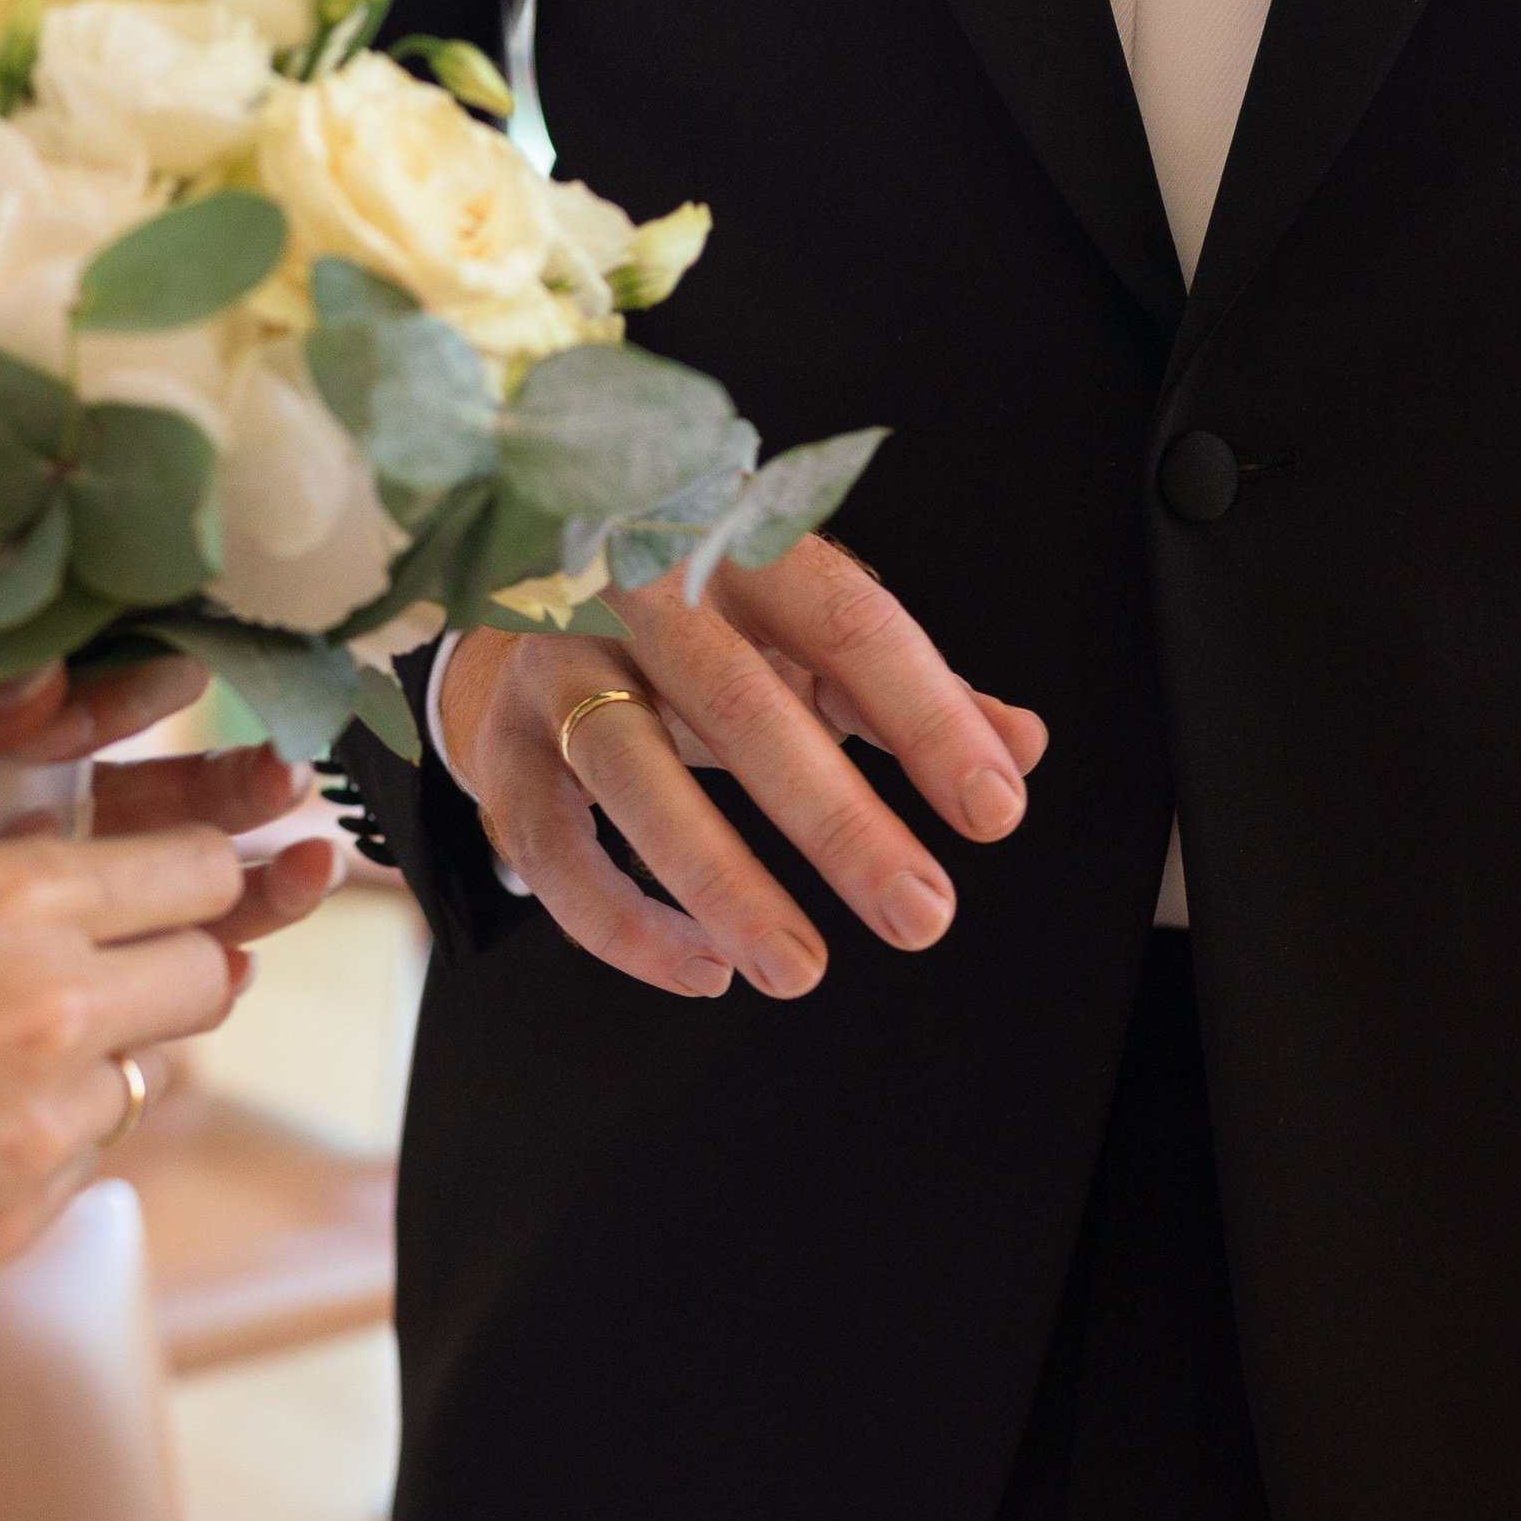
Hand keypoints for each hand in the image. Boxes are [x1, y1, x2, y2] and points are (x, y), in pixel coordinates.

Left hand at [0, 656, 337, 961]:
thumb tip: (52, 680)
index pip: (99, 737)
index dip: (167, 723)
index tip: (230, 700)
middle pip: (146, 833)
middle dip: (228, 816)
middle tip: (294, 801)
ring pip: (135, 914)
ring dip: (222, 897)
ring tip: (297, 876)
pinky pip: (74, 997)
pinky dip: (146, 991)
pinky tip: (209, 976)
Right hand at [0, 823, 245, 1339]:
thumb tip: (74, 870)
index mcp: (16, 898)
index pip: (201, 869)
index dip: (195, 878)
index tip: (176, 889)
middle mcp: (59, 1006)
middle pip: (211, 976)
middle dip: (170, 970)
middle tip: (106, 976)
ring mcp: (47, 1125)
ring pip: (148, 1078)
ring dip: (94, 1066)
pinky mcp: (21, 1220)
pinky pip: (82, 1164)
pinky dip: (37, 1146)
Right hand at [441, 536, 1047, 998]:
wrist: (520, 592)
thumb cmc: (701, 625)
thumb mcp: (807, 633)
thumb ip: (914, 688)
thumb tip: (1022, 747)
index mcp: (737, 550)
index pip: (848, 622)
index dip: (926, 717)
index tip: (993, 810)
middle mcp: (637, 593)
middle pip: (741, 705)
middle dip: (838, 822)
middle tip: (921, 915)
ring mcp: (554, 666)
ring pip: (633, 777)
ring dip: (722, 883)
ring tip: (800, 969)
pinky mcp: (498, 746)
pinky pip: (553, 846)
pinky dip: (624, 919)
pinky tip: (704, 968)